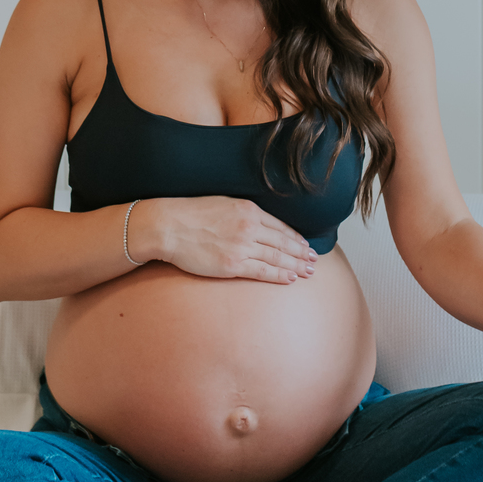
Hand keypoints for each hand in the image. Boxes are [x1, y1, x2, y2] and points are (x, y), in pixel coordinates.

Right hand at [131, 197, 316, 283]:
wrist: (168, 226)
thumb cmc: (190, 213)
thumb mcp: (222, 203)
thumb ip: (242, 212)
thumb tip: (257, 220)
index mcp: (248, 209)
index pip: (279, 226)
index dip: (295, 237)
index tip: (305, 245)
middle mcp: (249, 227)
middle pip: (283, 242)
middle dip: (301, 253)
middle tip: (313, 261)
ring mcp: (242, 246)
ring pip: (276, 257)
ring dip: (295, 265)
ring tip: (307, 272)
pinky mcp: (232, 265)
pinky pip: (262, 271)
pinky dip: (278, 275)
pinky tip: (289, 279)